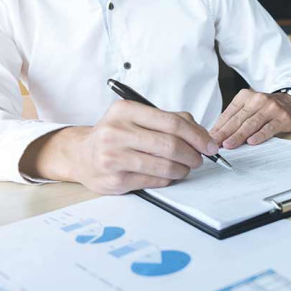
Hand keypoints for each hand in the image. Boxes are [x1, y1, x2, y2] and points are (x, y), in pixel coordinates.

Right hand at [20, 101, 218, 194]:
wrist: (81, 155)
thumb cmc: (117, 135)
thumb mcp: (138, 119)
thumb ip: (170, 120)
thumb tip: (203, 135)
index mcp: (125, 111)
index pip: (173, 122)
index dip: (198, 136)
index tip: (210, 146)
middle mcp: (116, 131)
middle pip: (171, 145)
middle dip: (193, 155)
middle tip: (199, 159)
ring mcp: (113, 156)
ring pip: (164, 165)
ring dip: (183, 169)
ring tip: (185, 168)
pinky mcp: (114, 179)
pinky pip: (154, 180)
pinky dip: (168, 179)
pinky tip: (168, 175)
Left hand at [210, 89, 290, 148]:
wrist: (290, 102)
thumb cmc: (265, 108)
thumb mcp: (248, 107)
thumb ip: (234, 118)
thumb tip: (216, 134)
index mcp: (245, 96)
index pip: (229, 113)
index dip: (219, 127)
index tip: (210, 138)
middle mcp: (257, 100)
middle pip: (238, 119)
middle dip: (225, 133)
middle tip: (214, 144)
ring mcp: (271, 108)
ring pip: (251, 124)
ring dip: (238, 136)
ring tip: (229, 145)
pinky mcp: (282, 117)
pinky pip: (268, 128)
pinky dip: (259, 136)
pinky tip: (251, 142)